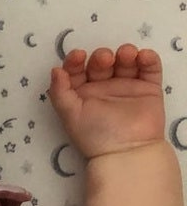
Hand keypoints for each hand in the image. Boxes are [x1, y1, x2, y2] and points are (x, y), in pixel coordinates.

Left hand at [48, 44, 164, 158]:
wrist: (127, 151)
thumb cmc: (95, 135)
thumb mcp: (70, 114)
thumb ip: (59, 92)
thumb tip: (56, 70)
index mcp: (82, 94)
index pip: (76, 70)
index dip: (75, 60)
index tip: (78, 55)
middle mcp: (104, 88)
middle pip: (101, 63)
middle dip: (102, 57)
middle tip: (105, 60)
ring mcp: (127, 87)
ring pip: (125, 61)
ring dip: (125, 53)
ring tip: (126, 56)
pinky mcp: (148, 89)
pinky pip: (149, 68)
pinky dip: (148, 58)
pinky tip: (142, 57)